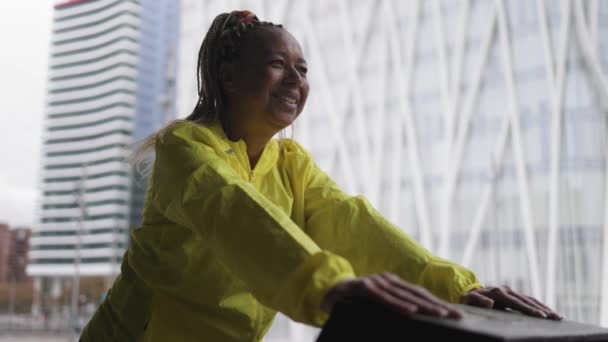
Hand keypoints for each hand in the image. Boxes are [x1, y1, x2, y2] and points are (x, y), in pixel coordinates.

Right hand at [322, 273, 462, 318]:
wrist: (327, 292)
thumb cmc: (355, 302)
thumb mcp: (378, 304)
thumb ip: (394, 306)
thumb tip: (416, 317)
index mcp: (394, 284)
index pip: (421, 294)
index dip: (439, 303)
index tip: (456, 313)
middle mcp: (388, 280)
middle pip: (418, 294)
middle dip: (439, 306)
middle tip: (457, 316)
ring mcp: (376, 282)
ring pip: (405, 296)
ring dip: (424, 306)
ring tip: (441, 315)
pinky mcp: (364, 288)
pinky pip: (384, 298)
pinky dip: (398, 305)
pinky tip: (411, 311)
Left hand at [461, 286, 561, 319]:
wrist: (470, 292)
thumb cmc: (469, 299)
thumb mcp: (469, 300)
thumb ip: (478, 301)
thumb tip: (489, 303)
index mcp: (498, 292)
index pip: (516, 302)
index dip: (529, 309)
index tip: (541, 316)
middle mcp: (507, 290)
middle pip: (527, 300)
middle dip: (543, 309)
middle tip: (556, 317)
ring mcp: (512, 291)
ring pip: (531, 299)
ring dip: (545, 307)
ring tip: (558, 316)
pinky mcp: (514, 295)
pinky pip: (529, 300)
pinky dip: (540, 306)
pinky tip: (550, 313)